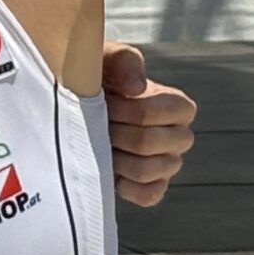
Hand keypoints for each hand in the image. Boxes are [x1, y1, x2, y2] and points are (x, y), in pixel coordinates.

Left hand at [102, 41, 196, 207]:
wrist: (75, 107)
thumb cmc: (96, 79)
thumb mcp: (106, 60)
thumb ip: (124, 61)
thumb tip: (136, 88)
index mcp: (176, 105)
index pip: (173, 111)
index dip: (134, 109)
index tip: (107, 102)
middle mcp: (178, 136)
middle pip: (152, 142)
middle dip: (116, 133)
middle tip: (96, 124)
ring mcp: (167, 164)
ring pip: (149, 170)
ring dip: (115, 158)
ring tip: (97, 145)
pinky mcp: (152, 186)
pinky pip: (149, 195)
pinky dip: (126, 186)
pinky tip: (107, 170)